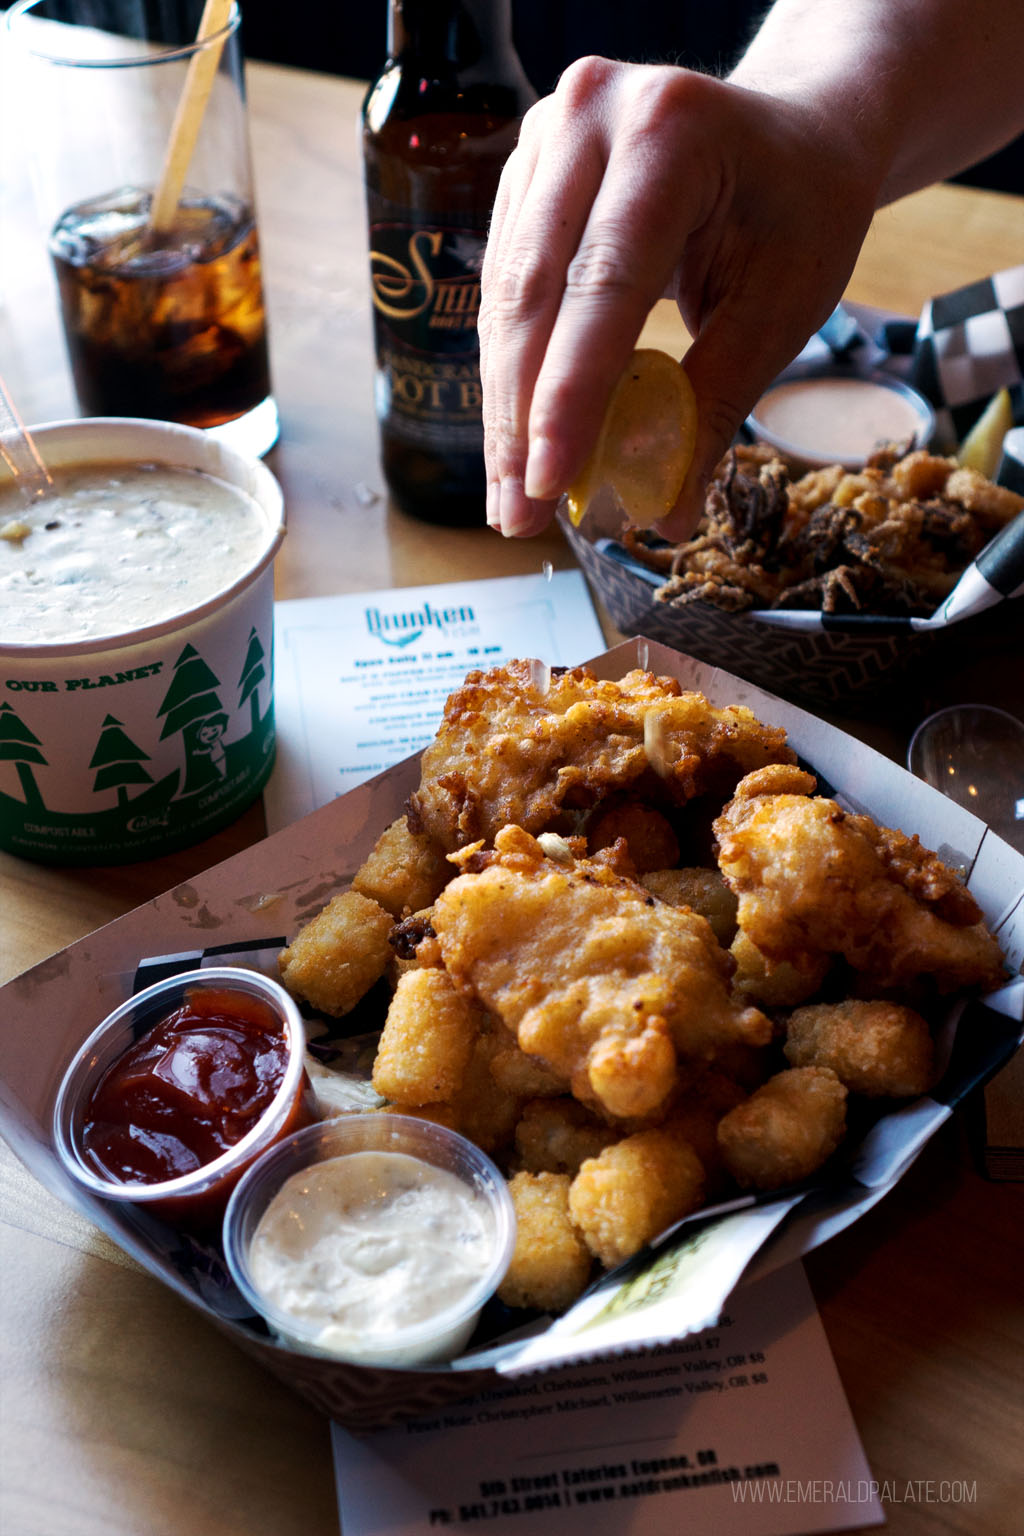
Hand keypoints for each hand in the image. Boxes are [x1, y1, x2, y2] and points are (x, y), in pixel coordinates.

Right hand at [479, 57, 878, 538]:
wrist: (794, 131)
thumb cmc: (801, 212)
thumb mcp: (780, 308)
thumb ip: (715, 405)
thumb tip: (666, 517)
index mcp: (670, 132)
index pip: (604, 283)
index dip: (569, 393)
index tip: (548, 484)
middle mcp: (590, 114)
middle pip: (535, 292)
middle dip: (522, 419)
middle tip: (517, 515)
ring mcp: (546, 134)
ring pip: (506, 298)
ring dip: (504, 407)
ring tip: (510, 497)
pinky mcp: (524, 168)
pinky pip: (504, 287)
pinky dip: (510, 370)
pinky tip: (515, 440)